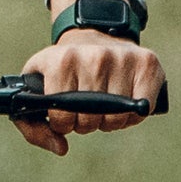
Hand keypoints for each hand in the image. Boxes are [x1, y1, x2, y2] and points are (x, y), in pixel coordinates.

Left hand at [18, 3, 163, 156]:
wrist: (93, 33)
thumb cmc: (63, 69)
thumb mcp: (36, 88)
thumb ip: (33, 125)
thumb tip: (60, 148)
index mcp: (61, 61)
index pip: (62, 118)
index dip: (63, 124)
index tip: (64, 113)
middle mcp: (93, 56)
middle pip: (91, 121)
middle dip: (86, 123)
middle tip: (86, 107)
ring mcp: (122, 58)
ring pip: (117, 118)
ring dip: (110, 120)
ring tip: (104, 104)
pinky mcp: (147, 62)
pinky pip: (142, 110)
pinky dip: (134, 115)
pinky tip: (125, 101)